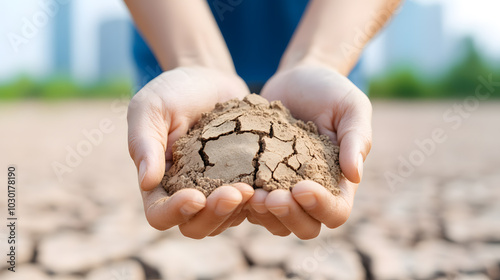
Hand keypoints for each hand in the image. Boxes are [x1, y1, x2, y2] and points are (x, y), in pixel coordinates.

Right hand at [128, 67, 253, 237]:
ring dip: (238, 211)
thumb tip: (146, 183)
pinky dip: (258, 201)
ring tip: (254, 189)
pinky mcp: (241, 182)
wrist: (210, 79)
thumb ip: (144, 142)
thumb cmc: (174, 90)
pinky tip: (270, 186)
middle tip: (236, 193)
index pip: (159, 214)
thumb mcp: (151, 108)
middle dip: (215, 215)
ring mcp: (215, 191)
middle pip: (196, 227)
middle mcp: (186, 193)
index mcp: (158, 183)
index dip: (176, 212)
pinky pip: (249, 205)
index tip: (195, 196)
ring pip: (225, 221)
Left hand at [248, 63, 371, 238]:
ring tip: (248, 193)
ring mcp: (283, 190)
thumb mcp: (351, 107)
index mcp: (339, 182)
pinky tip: (230, 185)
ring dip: (263, 214)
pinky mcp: (258, 181)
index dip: (320, 207)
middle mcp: (312, 193)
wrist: (296, 79)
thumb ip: (357, 138)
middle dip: (289, 216)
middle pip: (305, 227)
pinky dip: (242, 201)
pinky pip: (251, 204)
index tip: (301, 187)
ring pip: (276, 222)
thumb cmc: (330, 91)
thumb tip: (356, 175)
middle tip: (270, 197)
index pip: (336, 211)